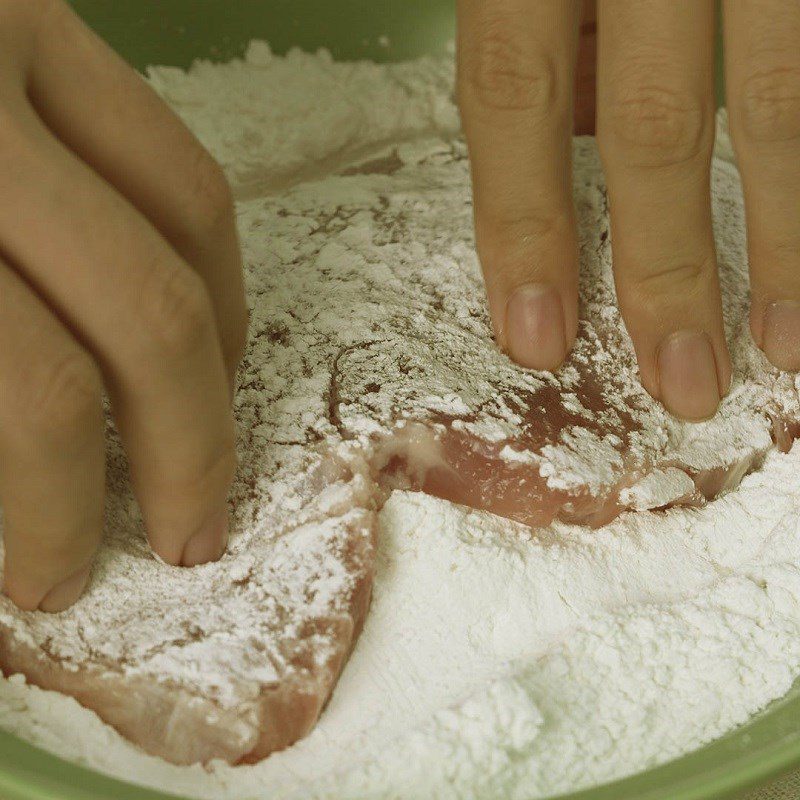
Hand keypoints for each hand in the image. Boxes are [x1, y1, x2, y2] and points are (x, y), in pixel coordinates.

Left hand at [0, 0, 246, 611]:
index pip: (25, 386)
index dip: (53, 508)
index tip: (52, 579)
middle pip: (145, 310)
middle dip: (185, 450)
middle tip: (188, 537)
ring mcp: (23, 36)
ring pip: (190, 223)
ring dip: (217, 359)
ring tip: (202, 439)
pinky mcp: (50, 17)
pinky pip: (175, 162)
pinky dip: (205, 263)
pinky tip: (190, 328)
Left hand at [457, 0, 799, 420]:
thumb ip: (559, 55)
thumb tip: (571, 169)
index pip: (514, 98)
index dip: (524, 224)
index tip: (537, 340)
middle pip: (652, 123)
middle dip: (670, 267)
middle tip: (684, 383)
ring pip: (776, 98)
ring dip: (784, 237)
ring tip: (787, 344)